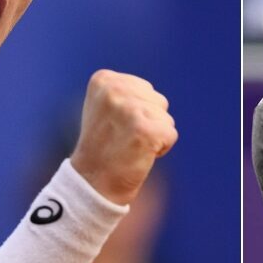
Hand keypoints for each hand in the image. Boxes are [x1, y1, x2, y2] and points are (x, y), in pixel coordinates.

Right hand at [70, 70, 177, 204]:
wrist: (92, 182)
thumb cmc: (103, 146)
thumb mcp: (106, 107)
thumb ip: (128, 92)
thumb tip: (155, 96)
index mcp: (103, 79)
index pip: (145, 89)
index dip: (137, 111)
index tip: (115, 126)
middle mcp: (114, 89)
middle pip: (158, 101)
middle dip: (148, 121)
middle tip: (123, 138)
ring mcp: (129, 110)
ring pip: (166, 118)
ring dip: (154, 135)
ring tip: (129, 146)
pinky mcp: (144, 130)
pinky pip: (170, 134)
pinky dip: (161, 148)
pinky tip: (139, 155)